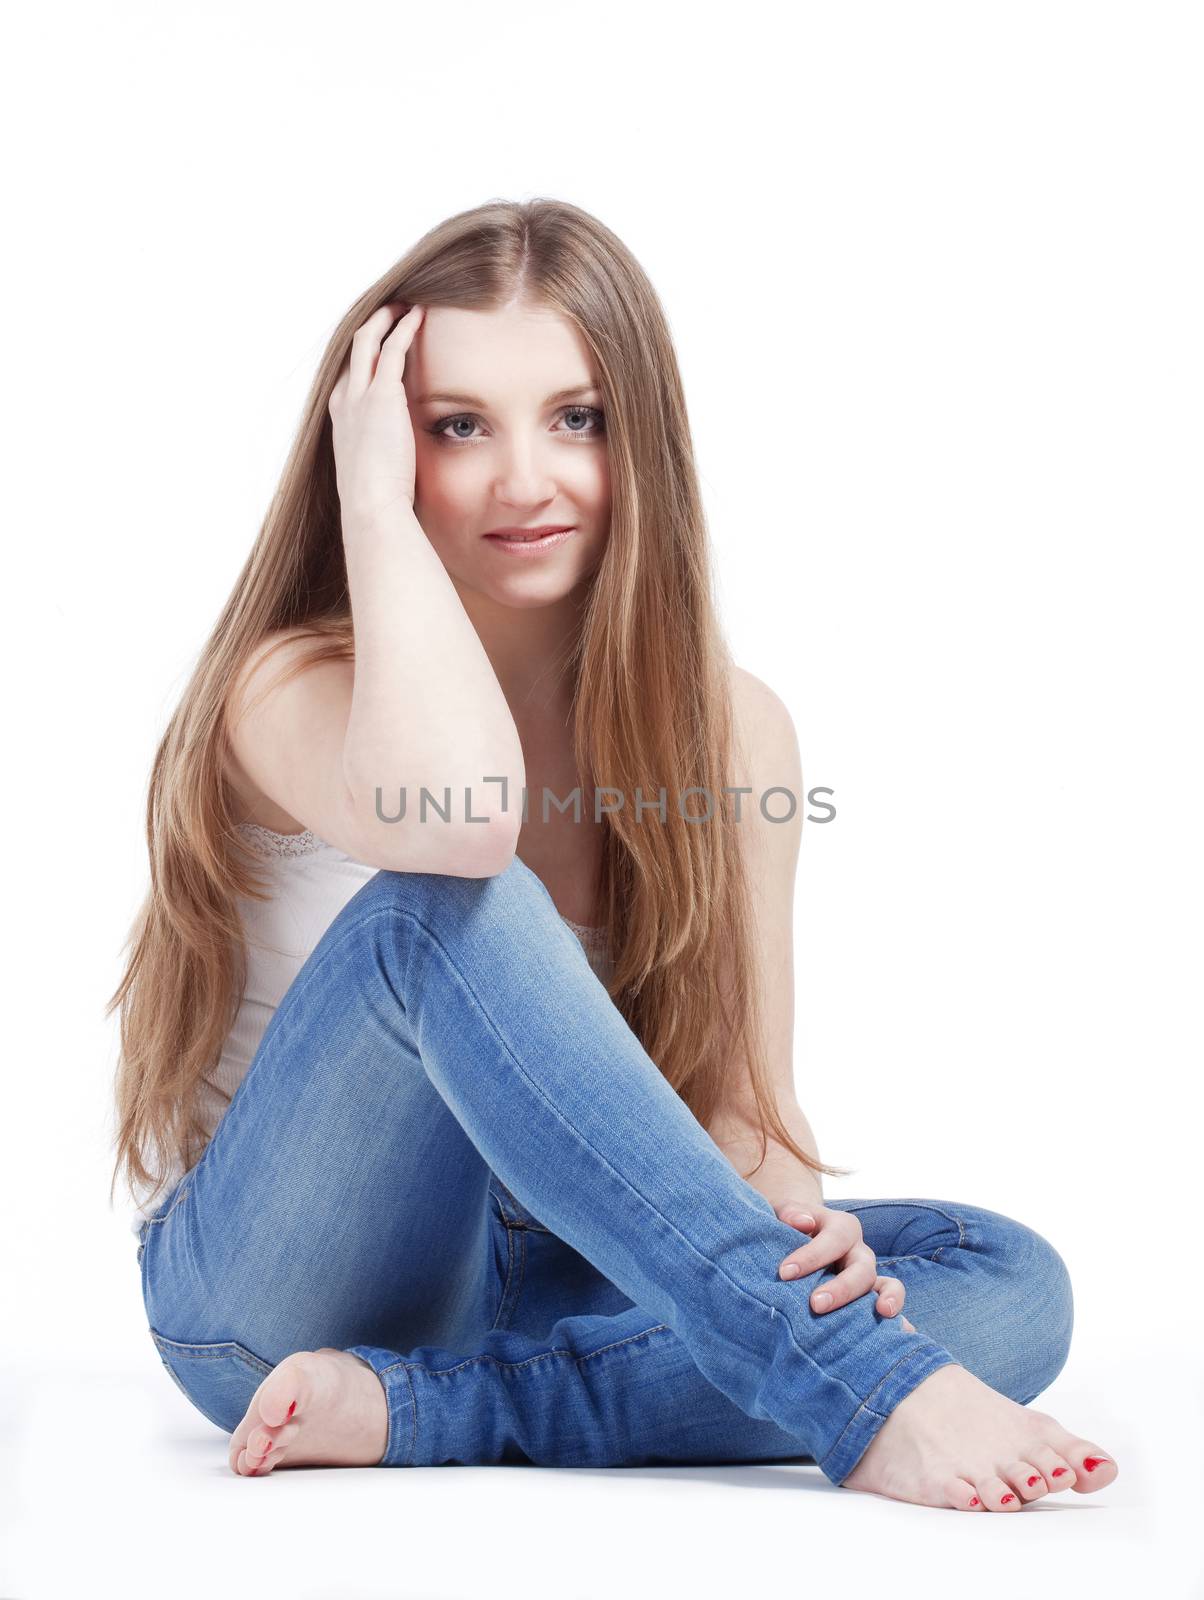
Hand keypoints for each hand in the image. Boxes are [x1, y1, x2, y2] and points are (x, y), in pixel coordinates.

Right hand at [328, 302, 424, 528]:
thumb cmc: (375, 501)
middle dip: (370, 327)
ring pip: (367, 341)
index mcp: (342, 420)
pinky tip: (418, 316)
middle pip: (353, 350)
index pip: (349, 375)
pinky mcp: (383, 396)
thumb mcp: (373, 474)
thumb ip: (382, 459)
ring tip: (403, 305)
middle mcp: (345, 402)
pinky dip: (404, 329)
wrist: (370, 507)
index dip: (363, 356)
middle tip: (388, 311)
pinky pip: (393, 350)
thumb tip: (397, 469)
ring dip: (384, 319)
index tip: (377, 344)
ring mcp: (360, 396)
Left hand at [774, 1200, 911, 1324]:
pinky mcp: (870, 1297)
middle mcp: (859, 1252)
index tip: (784, 1272)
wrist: (797, 1234)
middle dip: (842, 1288)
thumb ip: (791, 1213)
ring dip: (888, 1298)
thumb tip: (802, 1221)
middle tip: (815, 1305)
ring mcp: (868, 1276)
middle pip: (862, 1268)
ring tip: (883, 1313)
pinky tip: (904, 1334)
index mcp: (842, 1227)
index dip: (811, 1256)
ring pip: (887, 1285)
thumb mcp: (785, 1211)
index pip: (834, 1239)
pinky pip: (889, 1306)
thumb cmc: (790, 1225)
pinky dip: (900, 1320)